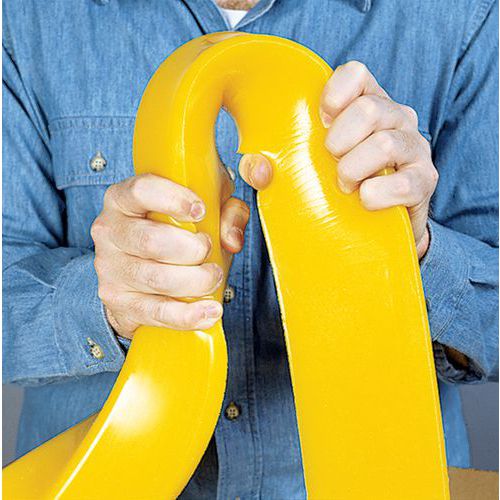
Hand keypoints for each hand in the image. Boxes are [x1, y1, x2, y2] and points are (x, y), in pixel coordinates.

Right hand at [91, 172, 248, 338]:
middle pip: (151, 241)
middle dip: (192, 249)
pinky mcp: (119, 302)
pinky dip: (188, 315)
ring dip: (196, 280)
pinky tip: (210, 312)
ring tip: (213, 276)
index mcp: (124, 198)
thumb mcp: (204, 207)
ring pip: (156, 278)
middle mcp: (110, 231)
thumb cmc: (174, 229)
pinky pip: (157, 312)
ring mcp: (111, 269)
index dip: (173, 199)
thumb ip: (226, 212)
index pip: (141, 191)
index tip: (201, 211)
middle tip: (209, 249)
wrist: (141, 269)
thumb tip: (231, 240)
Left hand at [239, 61, 437, 259]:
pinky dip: (376, 194)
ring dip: (354, 169)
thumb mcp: (308, 167)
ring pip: (386, 143)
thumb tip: (257, 168)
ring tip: (345, 185)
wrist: (375, 225)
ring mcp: (415, 148)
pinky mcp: (424, 181)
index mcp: (367, 103)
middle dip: (340, 142)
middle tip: (332, 162)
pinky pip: (404, 183)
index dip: (334, 94)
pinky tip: (365, 199)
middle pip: (370, 109)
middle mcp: (396, 118)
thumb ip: (277, 164)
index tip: (320, 122)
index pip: (356, 74)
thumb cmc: (339, 186)